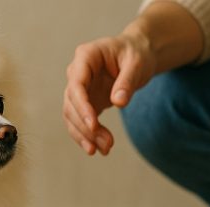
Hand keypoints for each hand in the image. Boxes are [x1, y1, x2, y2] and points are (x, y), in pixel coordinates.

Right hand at [63, 32, 156, 154]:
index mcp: (86, 56)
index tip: (93, 125)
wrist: (137, 54)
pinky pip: (80, 121)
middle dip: (86, 127)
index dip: (82, 107)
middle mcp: (77, 73)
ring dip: (85, 135)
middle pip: (71, 104)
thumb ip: (127, 81)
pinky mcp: (85, 102)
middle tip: (107, 144)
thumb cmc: (136, 53)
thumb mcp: (136, 63)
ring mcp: (79, 89)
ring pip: (72, 116)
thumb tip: (118, 102)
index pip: (76, 85)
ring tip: (105, 149)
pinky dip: (87, 136)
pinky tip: (98, 149)